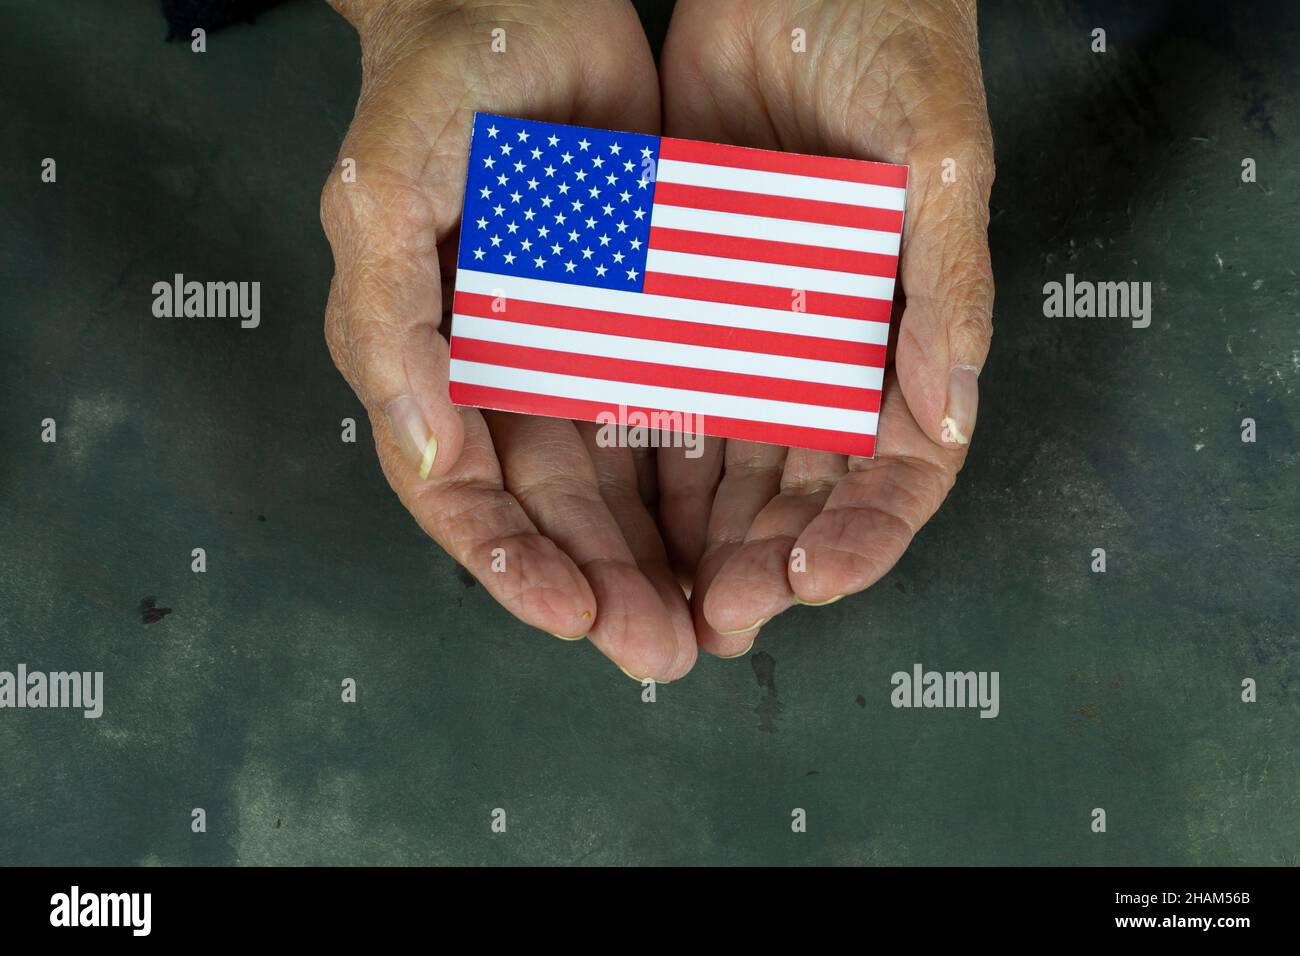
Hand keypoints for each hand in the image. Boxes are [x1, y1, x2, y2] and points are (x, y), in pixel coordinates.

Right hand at [320, 0, 696, 680]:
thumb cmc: (433, 92)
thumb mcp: (382, 200)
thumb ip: (391, 328)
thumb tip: (426, 456)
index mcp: (433, 367)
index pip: (464, 494)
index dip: (510, 563)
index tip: (570, 614)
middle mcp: (509, 377)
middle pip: (556, 510)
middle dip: (605, 585)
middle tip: (662, 652)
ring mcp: (584, 353)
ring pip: (626, 480)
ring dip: (664, 555)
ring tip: (715, 619)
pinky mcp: (653, 320)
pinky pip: (683, 408)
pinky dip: (709, 471)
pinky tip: (748, 523)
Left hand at [659, 0, 995, 655]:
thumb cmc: (893, 35)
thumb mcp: (939, 152)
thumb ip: (948, 282)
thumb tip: (953, 415)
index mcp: (909, 328)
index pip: (899, 465)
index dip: (864, 532)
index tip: (816, 579)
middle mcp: (829, 346)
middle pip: (802, 486)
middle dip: (765, 560)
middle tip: (718, 618)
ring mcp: (753, 329)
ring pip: (728, 460)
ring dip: (698, 535)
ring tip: (660, 595)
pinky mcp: (684, 299)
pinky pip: (663, 392)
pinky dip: (645, 455)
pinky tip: (615, 508)